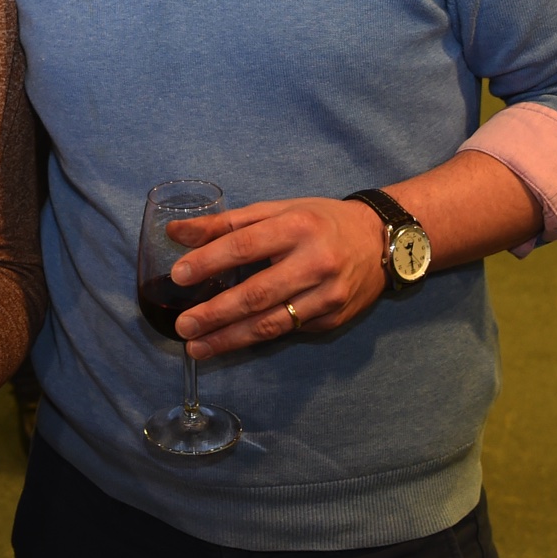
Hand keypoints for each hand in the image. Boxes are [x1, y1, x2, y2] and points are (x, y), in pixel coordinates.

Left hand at [164, 198, 388, 357]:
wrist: (381, 241)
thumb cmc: (319, 221)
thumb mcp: (276, 210)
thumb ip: (225, 223)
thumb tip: (175, 232)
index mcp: (298, 226)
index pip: (245, 245)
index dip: (210, 261)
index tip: (178, 276)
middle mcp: (315, 262)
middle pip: (258, 293)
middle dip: (216, 314)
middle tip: (183, 327)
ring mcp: (328, 295)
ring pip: (272, 323)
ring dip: (230, 338)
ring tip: (197, 347)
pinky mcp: (333, 319)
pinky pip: (288, 331)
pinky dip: (256, 339)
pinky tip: (230, 343)